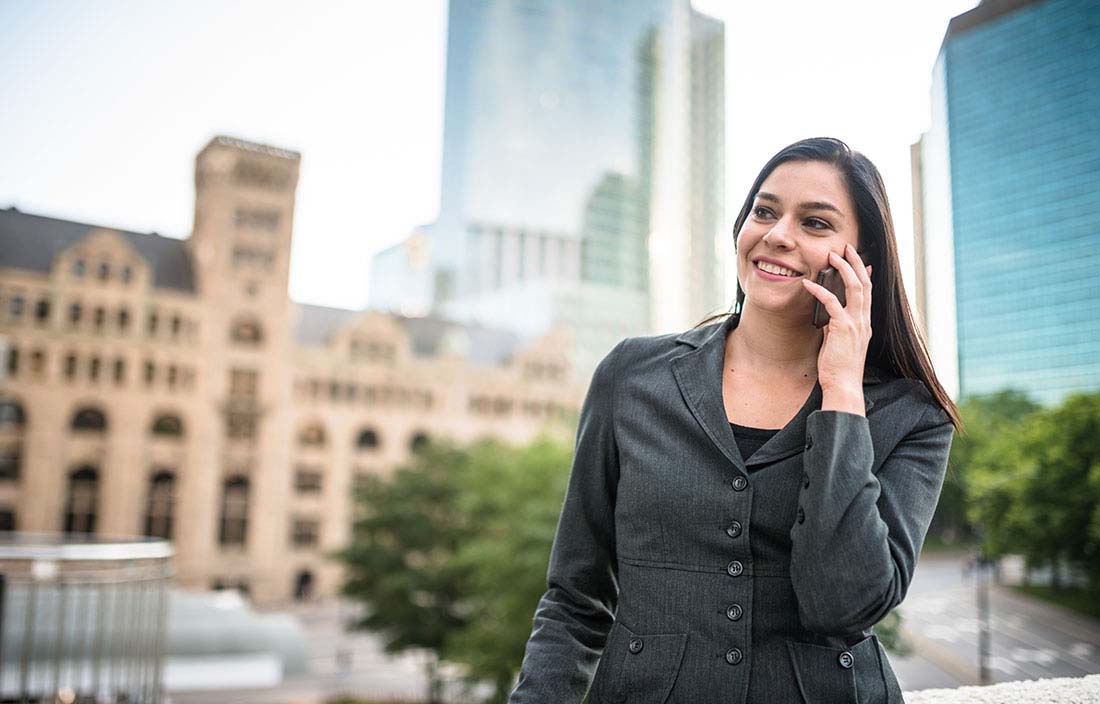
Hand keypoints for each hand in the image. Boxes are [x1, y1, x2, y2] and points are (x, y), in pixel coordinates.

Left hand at [801, 243, 872, 396]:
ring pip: (855, 287)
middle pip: (865, 283)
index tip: (860, 259)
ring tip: (831, 255)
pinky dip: (820, 290)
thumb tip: (828, 319)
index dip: (864, 274)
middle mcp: (864, 320)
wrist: (843, 386)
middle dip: (855, 262)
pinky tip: (808, 283)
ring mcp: (856, 324)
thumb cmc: (839, 368)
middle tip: (845, 247)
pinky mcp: (843, 328)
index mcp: (864, 323)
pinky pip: (832, 303)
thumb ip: (836, 328)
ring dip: (843, 268)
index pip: (868, 292)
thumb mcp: (838, 343)